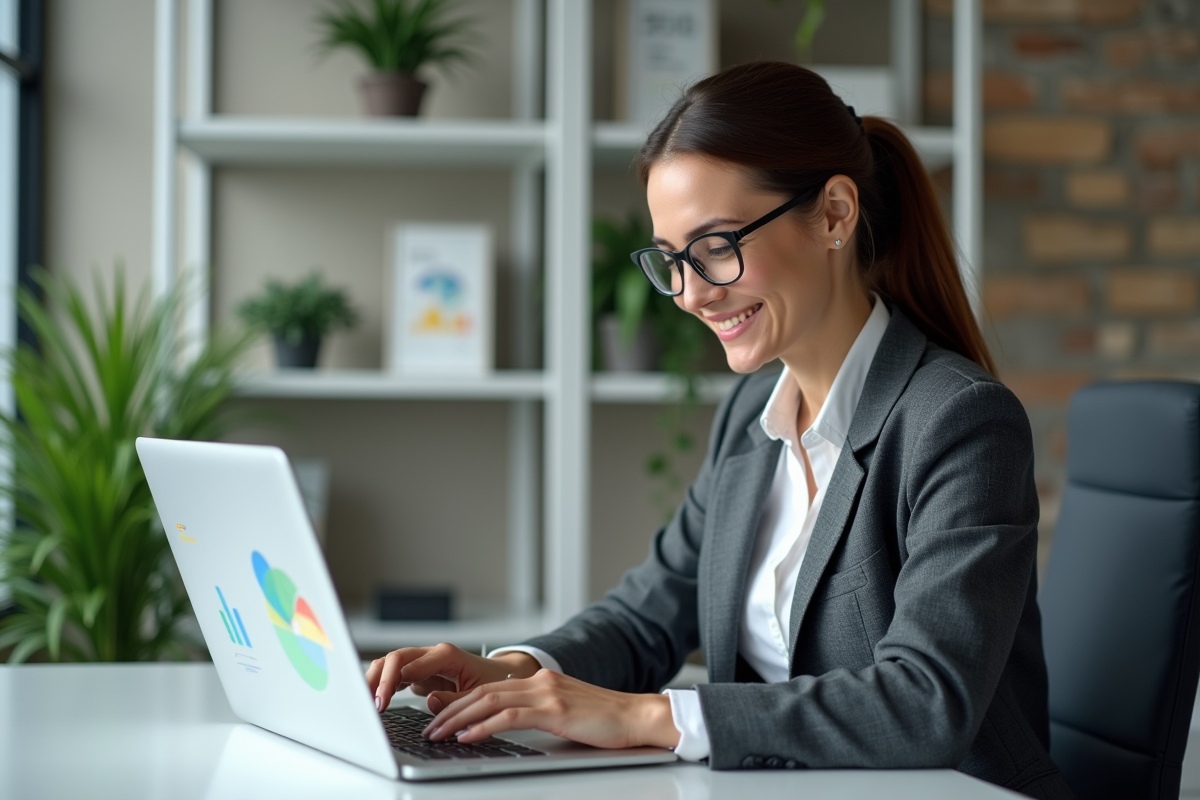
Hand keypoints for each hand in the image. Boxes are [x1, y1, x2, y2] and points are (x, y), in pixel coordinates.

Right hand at [365, 643, 539, 712]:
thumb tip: (430, 700)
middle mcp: (431, 655)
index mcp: (446, 655)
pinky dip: (381, 687)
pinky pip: (393, 676)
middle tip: (374, 705)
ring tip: (366, 704)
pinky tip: (373, 702)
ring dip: (376, 682)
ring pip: (390, 665)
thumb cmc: (491, 682)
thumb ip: (455, 698)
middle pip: (396, 658)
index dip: (394, 679)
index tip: (384, 700)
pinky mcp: (417, 674)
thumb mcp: (479, 693)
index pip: (412, 661)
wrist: (498, 676)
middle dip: (381, 679)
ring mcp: (422, 663)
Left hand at [420, 668, 680, 750]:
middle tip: (429, 727)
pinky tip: (467, 737)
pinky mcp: (554, 710)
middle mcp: (540, 681)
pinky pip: (509, 717)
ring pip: (489, 701)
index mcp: (542, 681)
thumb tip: (510, 728)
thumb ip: (540, 713)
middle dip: (450, 710)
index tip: (441, 718)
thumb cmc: (608, 721)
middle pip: (482, 692)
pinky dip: (483, 727)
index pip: (489, 689)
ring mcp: (547, 693)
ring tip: (438, 733)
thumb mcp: (566, 712)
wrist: (639, 716)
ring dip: (458, 719)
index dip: (460, 703)